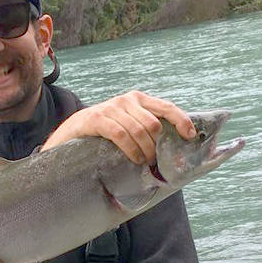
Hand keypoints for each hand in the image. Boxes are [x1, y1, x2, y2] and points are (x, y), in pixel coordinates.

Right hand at [41, 91, 196, 163]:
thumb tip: (175, 143)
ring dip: (145, 151)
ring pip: (139, 130)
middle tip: (153, 161)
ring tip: (144, 163)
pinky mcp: (97, 118)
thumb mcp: (127, 125)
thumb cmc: (105, 133)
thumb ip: (145, 128)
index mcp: (138, 99)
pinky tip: (134, 159)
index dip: (181, 120)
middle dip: (156, 146)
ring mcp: (111, 108)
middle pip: (153, 124)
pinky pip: (121, 135)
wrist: (71, 132)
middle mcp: (126, 100)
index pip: (166, 107)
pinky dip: (131, 150)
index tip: (190, 136)